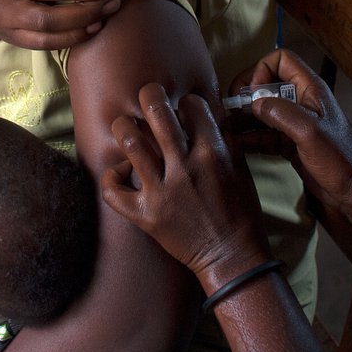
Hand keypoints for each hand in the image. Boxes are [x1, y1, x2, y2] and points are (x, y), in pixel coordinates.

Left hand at [101, 84, 271, 288]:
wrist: (231, 256)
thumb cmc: (240, 212)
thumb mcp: (240, 168)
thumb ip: (223, 138)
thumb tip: (206, 111)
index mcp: (213, 152)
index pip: (191, 105)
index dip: (185, 104)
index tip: (183, 113)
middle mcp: (186, 167)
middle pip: (157, 110)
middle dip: (150, 95)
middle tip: (149, 98)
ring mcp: (162, 191)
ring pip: (130, 141)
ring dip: (125, 128)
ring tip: (128, 129)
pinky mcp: (145, 215)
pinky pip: (112, 189)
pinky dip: (111, 176)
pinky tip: (120, 172)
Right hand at [236, 49, 351, 217]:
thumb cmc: (339, 159)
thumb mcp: (309, 132)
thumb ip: (281, 113)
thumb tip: (254, 103)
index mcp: (310, 89)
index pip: (281, 60)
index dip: (262, 70)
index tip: (252, 93)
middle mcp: (301, 102)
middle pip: (267, 85)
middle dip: (246, 95)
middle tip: (232, 110)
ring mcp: (295, 123)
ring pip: (263, 111)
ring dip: (244, 118)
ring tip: (225, 129)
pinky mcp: (290, 143)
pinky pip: (264, 134)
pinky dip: (249, 138)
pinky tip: (236, 145)